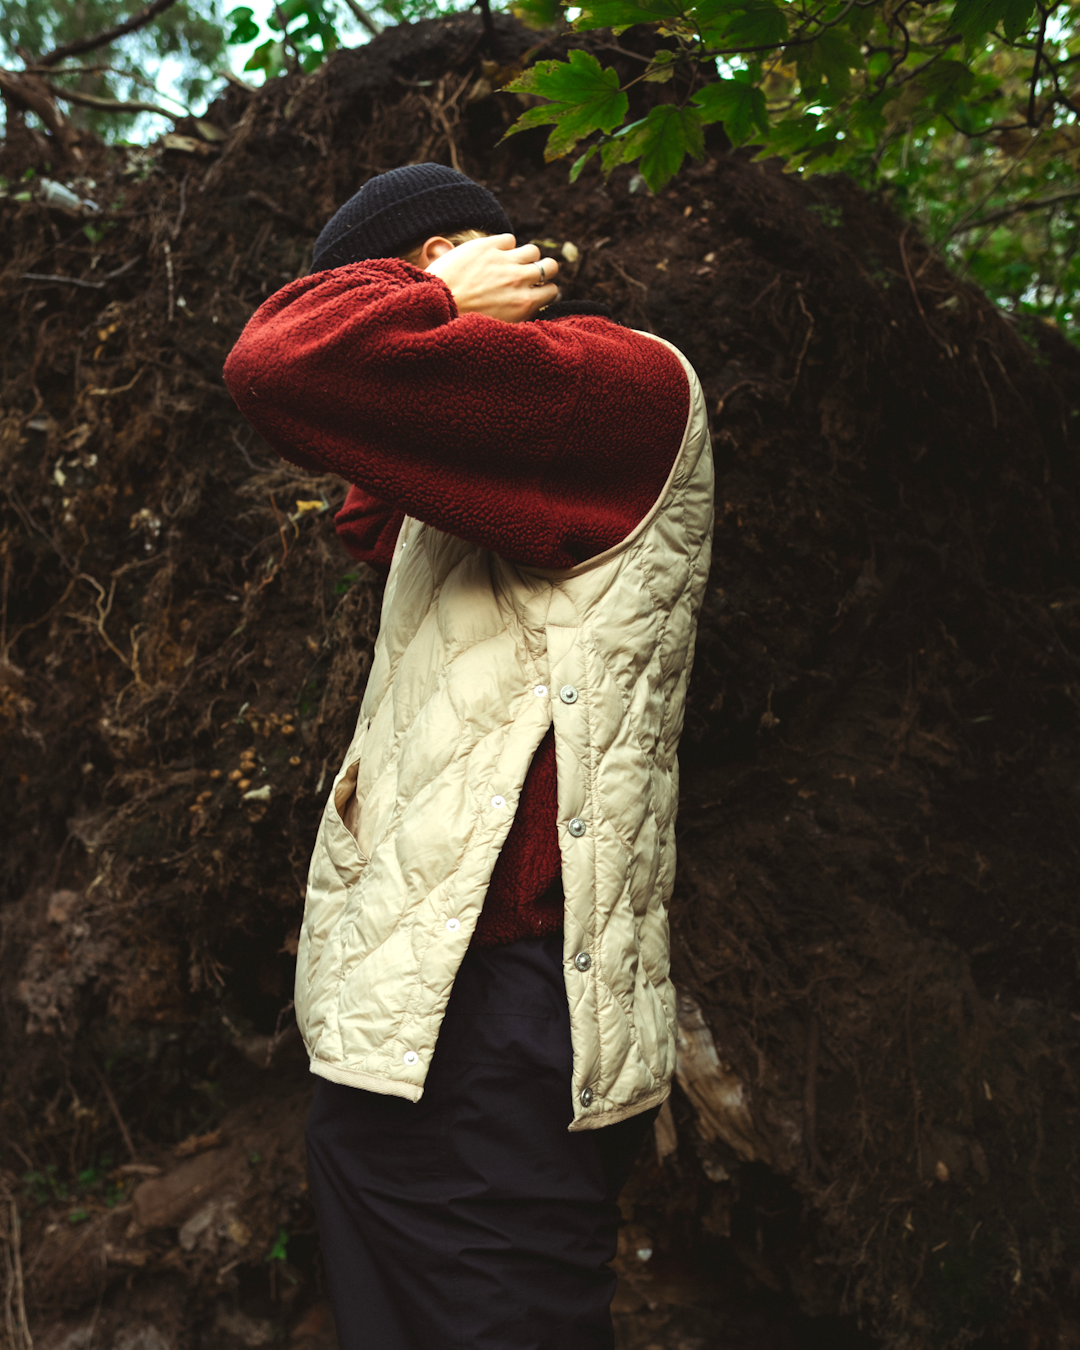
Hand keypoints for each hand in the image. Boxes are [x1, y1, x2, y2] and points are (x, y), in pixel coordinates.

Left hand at [425, 234, 558, 322]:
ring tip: (513, 263)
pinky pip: (510, 239)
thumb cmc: (463, 322)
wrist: (436, 303)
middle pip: (550, 266)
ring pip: (533, 251)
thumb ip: (517, 315)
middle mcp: (520, 280)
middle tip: (531, 275)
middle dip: (543, 270)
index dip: (545, 290)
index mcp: (524, 304)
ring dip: (526, 256)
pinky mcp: (488, 246)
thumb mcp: (498, 327)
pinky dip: (506, 246)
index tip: (536, 292)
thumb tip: (530, 308)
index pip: (552, 291)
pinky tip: (495, 254)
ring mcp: (505, 260)